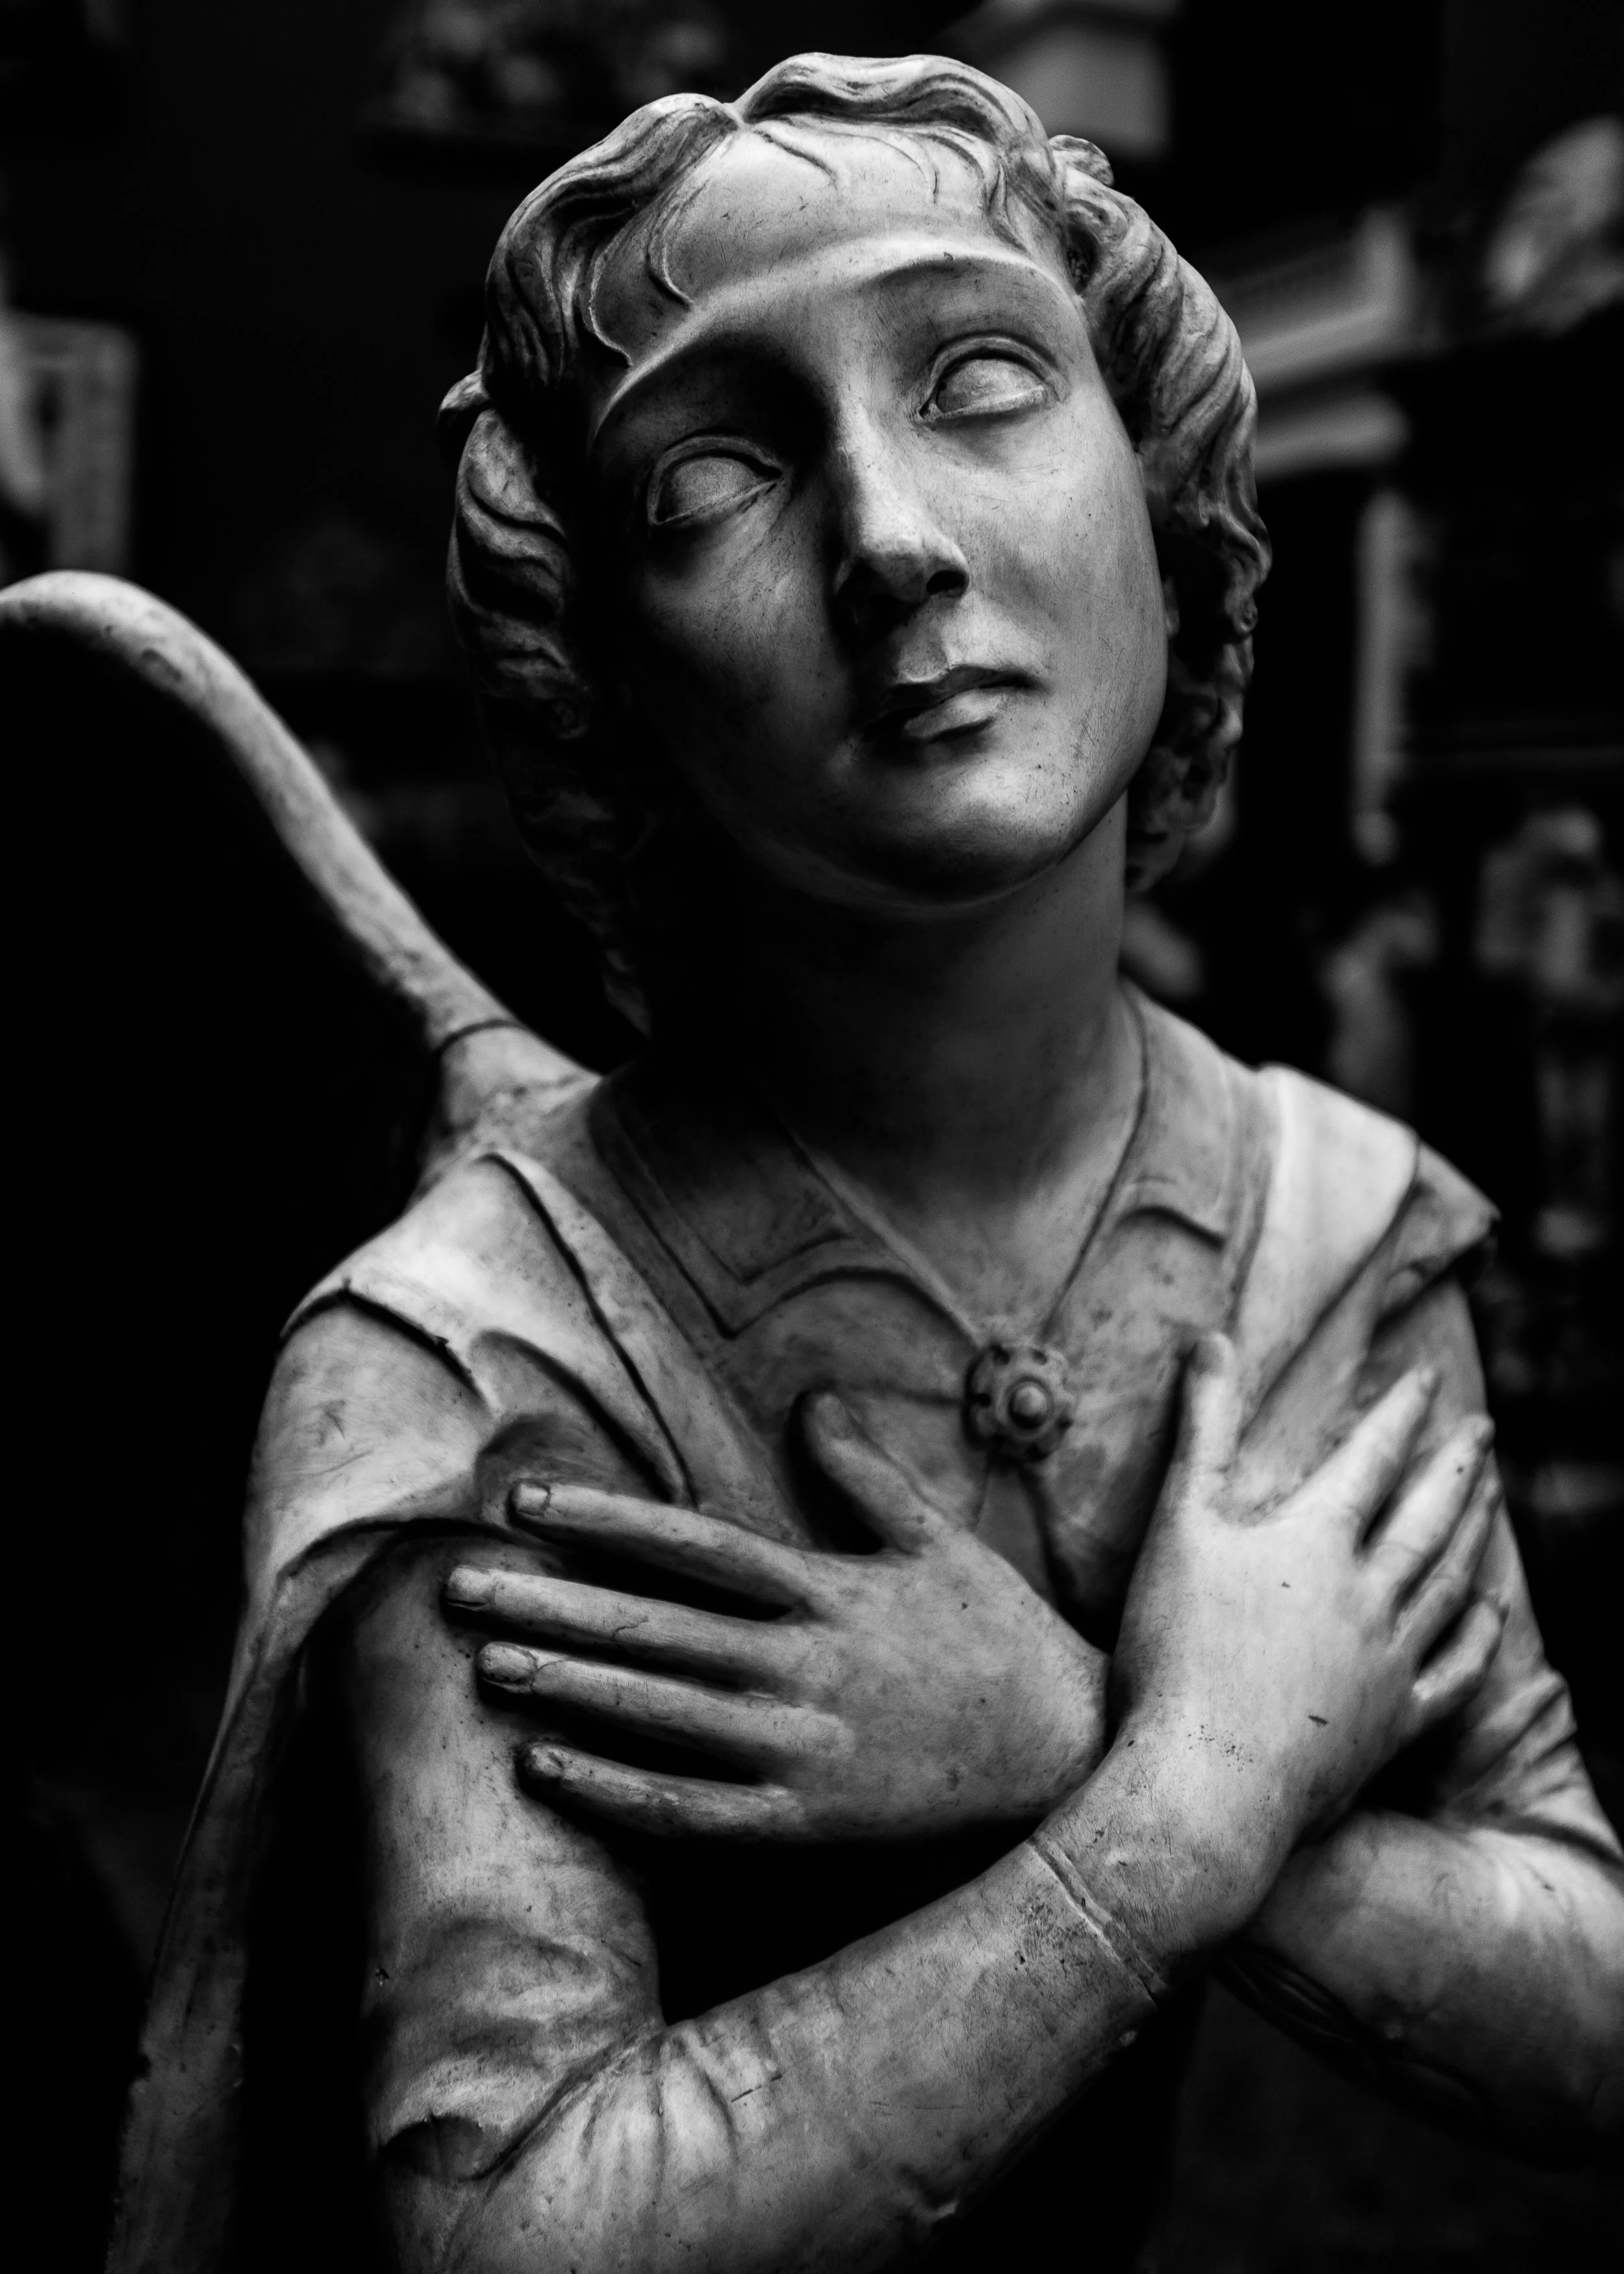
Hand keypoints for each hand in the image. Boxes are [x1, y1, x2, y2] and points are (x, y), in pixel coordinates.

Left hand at [443, 1394, 1107, 1840]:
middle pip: (652, 1631)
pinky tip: (547, 1769)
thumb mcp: (940, 1542)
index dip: (606, 1522)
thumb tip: (810, 1400)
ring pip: (657, 1716)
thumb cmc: (1001, 1641)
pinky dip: (615, 1791)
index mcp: (827, 1591)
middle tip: (457, 1590)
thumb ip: (865, 1474)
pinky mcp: (805, 1823)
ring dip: (565, 1690)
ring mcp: (799, 1750)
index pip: (694, 1548)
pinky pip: (690, 1810)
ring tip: (484, 1666)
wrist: (1072, 1762)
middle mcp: (801, 1667)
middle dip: (550, 1605)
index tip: (525, 1503)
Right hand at [1112, 1336, 1504, 1894]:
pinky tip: (1492, 1612)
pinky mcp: (1392, 1725)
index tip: (1428, 1380)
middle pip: (1426, 1516)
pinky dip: (1480, 1636)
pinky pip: (1457, 1673)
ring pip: (1448, 1584)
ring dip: (1475, 1533)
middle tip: (1482, 1429)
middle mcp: (1367, 1595)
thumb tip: (1214, 1340)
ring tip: (1492, 1498)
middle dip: (1457, 1466)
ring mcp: (1389, 1663)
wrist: (1205, 1785)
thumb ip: (1202, 1431)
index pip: (1370, 1459)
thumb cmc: (1175, 1653)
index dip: (1399, 1414)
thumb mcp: (1177, 1526)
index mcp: (1314, 1542)